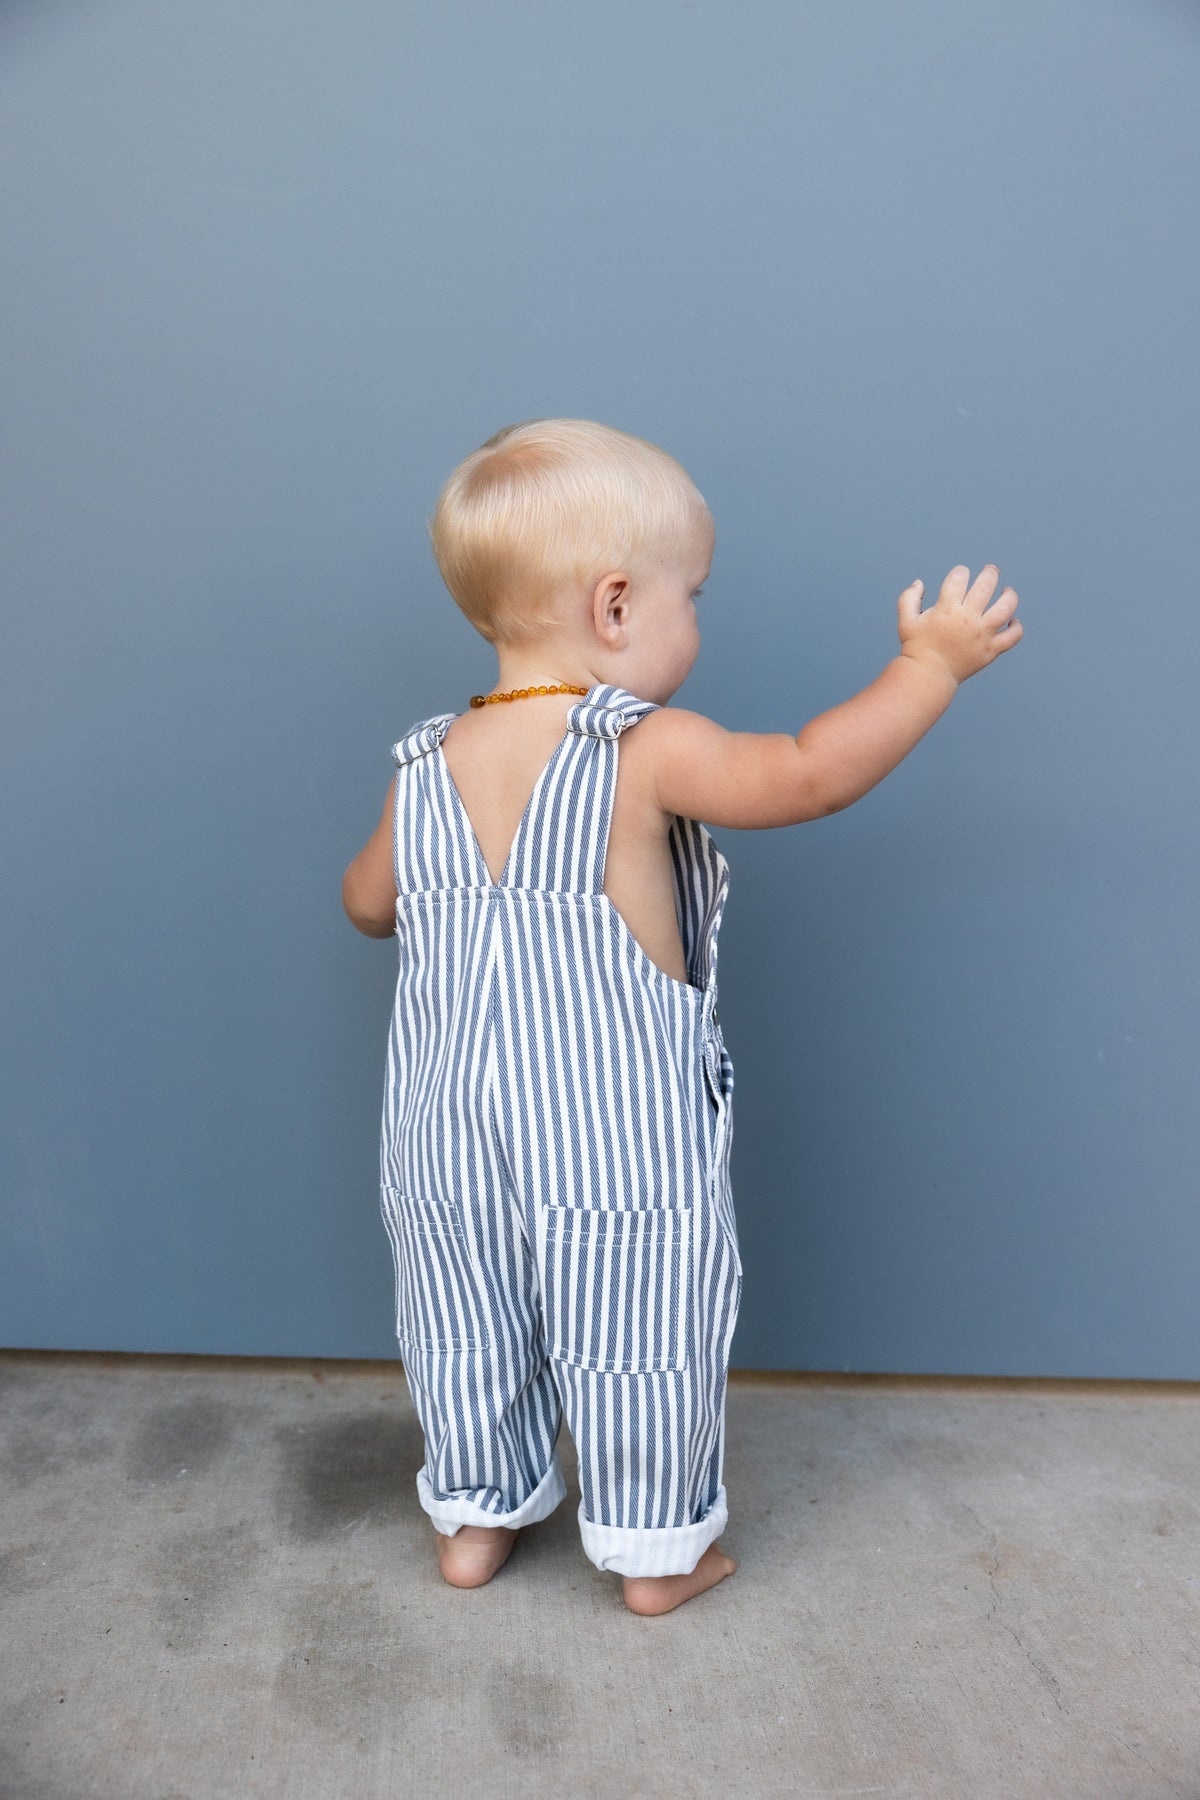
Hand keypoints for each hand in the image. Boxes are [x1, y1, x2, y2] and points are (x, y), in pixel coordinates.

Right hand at [897, 565, 1022, 684]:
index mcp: (947, 609)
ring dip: (1010, 595)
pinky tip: (1013, 621)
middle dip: (990, 573)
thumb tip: (919, 582)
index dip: (960, 572)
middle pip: (986, 585)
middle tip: (991, 571)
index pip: (959, 578)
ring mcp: (982, 635)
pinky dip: (1016, 628)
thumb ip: (909, 597)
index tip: (960, 575)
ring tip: (1007, 591)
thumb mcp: (906, 620)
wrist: (928, 675)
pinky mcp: (990, 650)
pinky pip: (1012, 637)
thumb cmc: (916, 647)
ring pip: (1006, 608)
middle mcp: (967, 619)